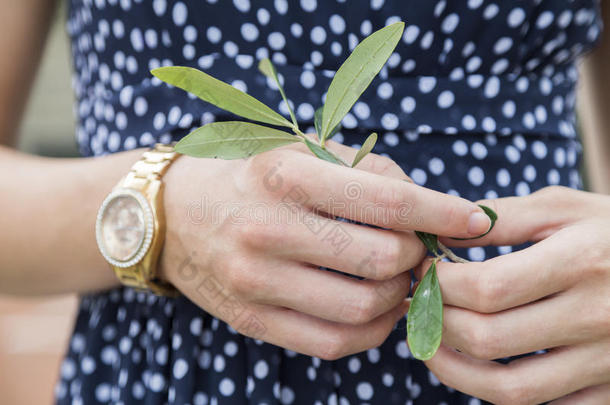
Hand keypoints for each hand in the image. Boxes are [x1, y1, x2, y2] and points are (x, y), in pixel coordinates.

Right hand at [158, 139, 490, 359]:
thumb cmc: (251, 179)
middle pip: (382, 261)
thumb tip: (432, 208)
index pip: (387, 202)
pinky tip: (376, 308)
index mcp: (286, 178)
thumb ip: (367, 172)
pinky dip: (372, 330)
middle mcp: (268, 230)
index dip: (443, 214)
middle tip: (421, 250)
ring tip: (399, 278)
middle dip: (417, 257)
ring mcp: (256, 282)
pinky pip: (334, 342)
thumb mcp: (300, 153)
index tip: (476, 221)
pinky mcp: (252, 321)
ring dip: (399, 296)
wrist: (175, 217)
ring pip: (364, 307)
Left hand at [416, 186, 609, 403]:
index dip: (440, 284)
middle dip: (436, 322)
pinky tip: (478, 367)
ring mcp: (606, 362)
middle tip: (420, 305)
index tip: (424, 271)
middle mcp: (595, 317)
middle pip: (487, 339)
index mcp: (581, 263)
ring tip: (429, 344)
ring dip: (453, 370)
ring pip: (510, 389)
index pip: (486, 289)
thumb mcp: (564, 208)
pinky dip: (498, 394)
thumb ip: (501, 217)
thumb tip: (439, 231)